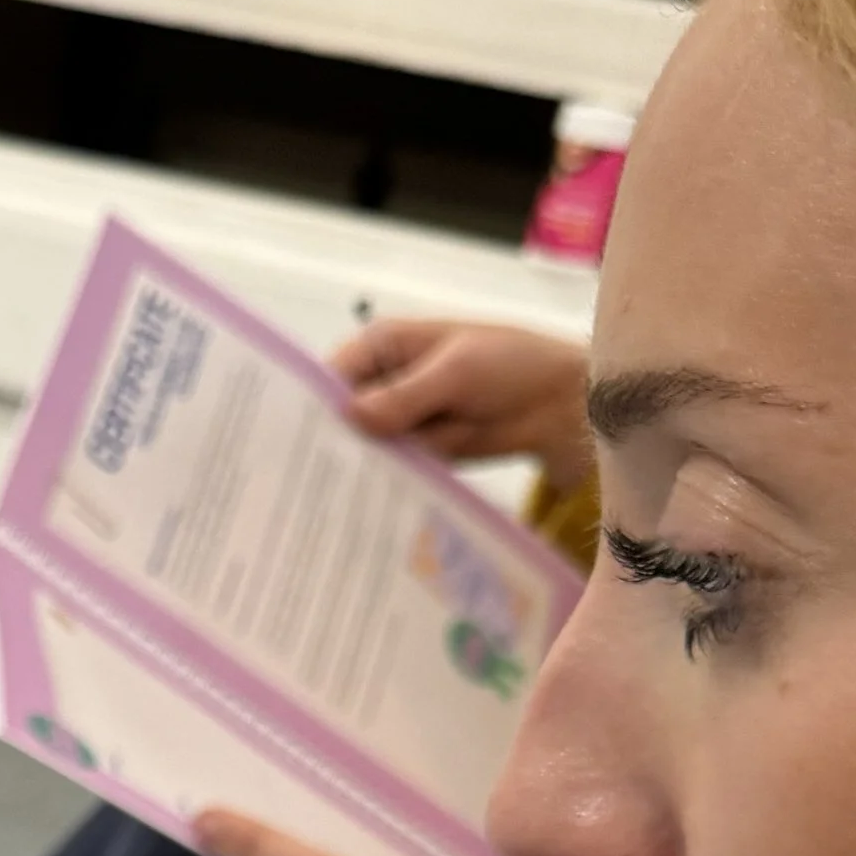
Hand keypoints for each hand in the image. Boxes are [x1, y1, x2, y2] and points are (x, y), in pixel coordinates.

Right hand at [329, 318, 592, 497]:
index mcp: (385, 347)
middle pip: (342, 416)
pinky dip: (384, 486)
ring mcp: (400, 422)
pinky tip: (364, 509)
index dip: (313, 404)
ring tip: (327, 503)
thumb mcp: (456, 372)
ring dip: (355, 471)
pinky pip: (392, 471)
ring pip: (364, 448)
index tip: (293, 440)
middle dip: (329, 443)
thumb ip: (403, 396)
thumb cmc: (512, 366)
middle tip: (304, 481)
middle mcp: (385, 383)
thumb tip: (349, 415)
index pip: (333, 374)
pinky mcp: (418, 454)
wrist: (562, 405)